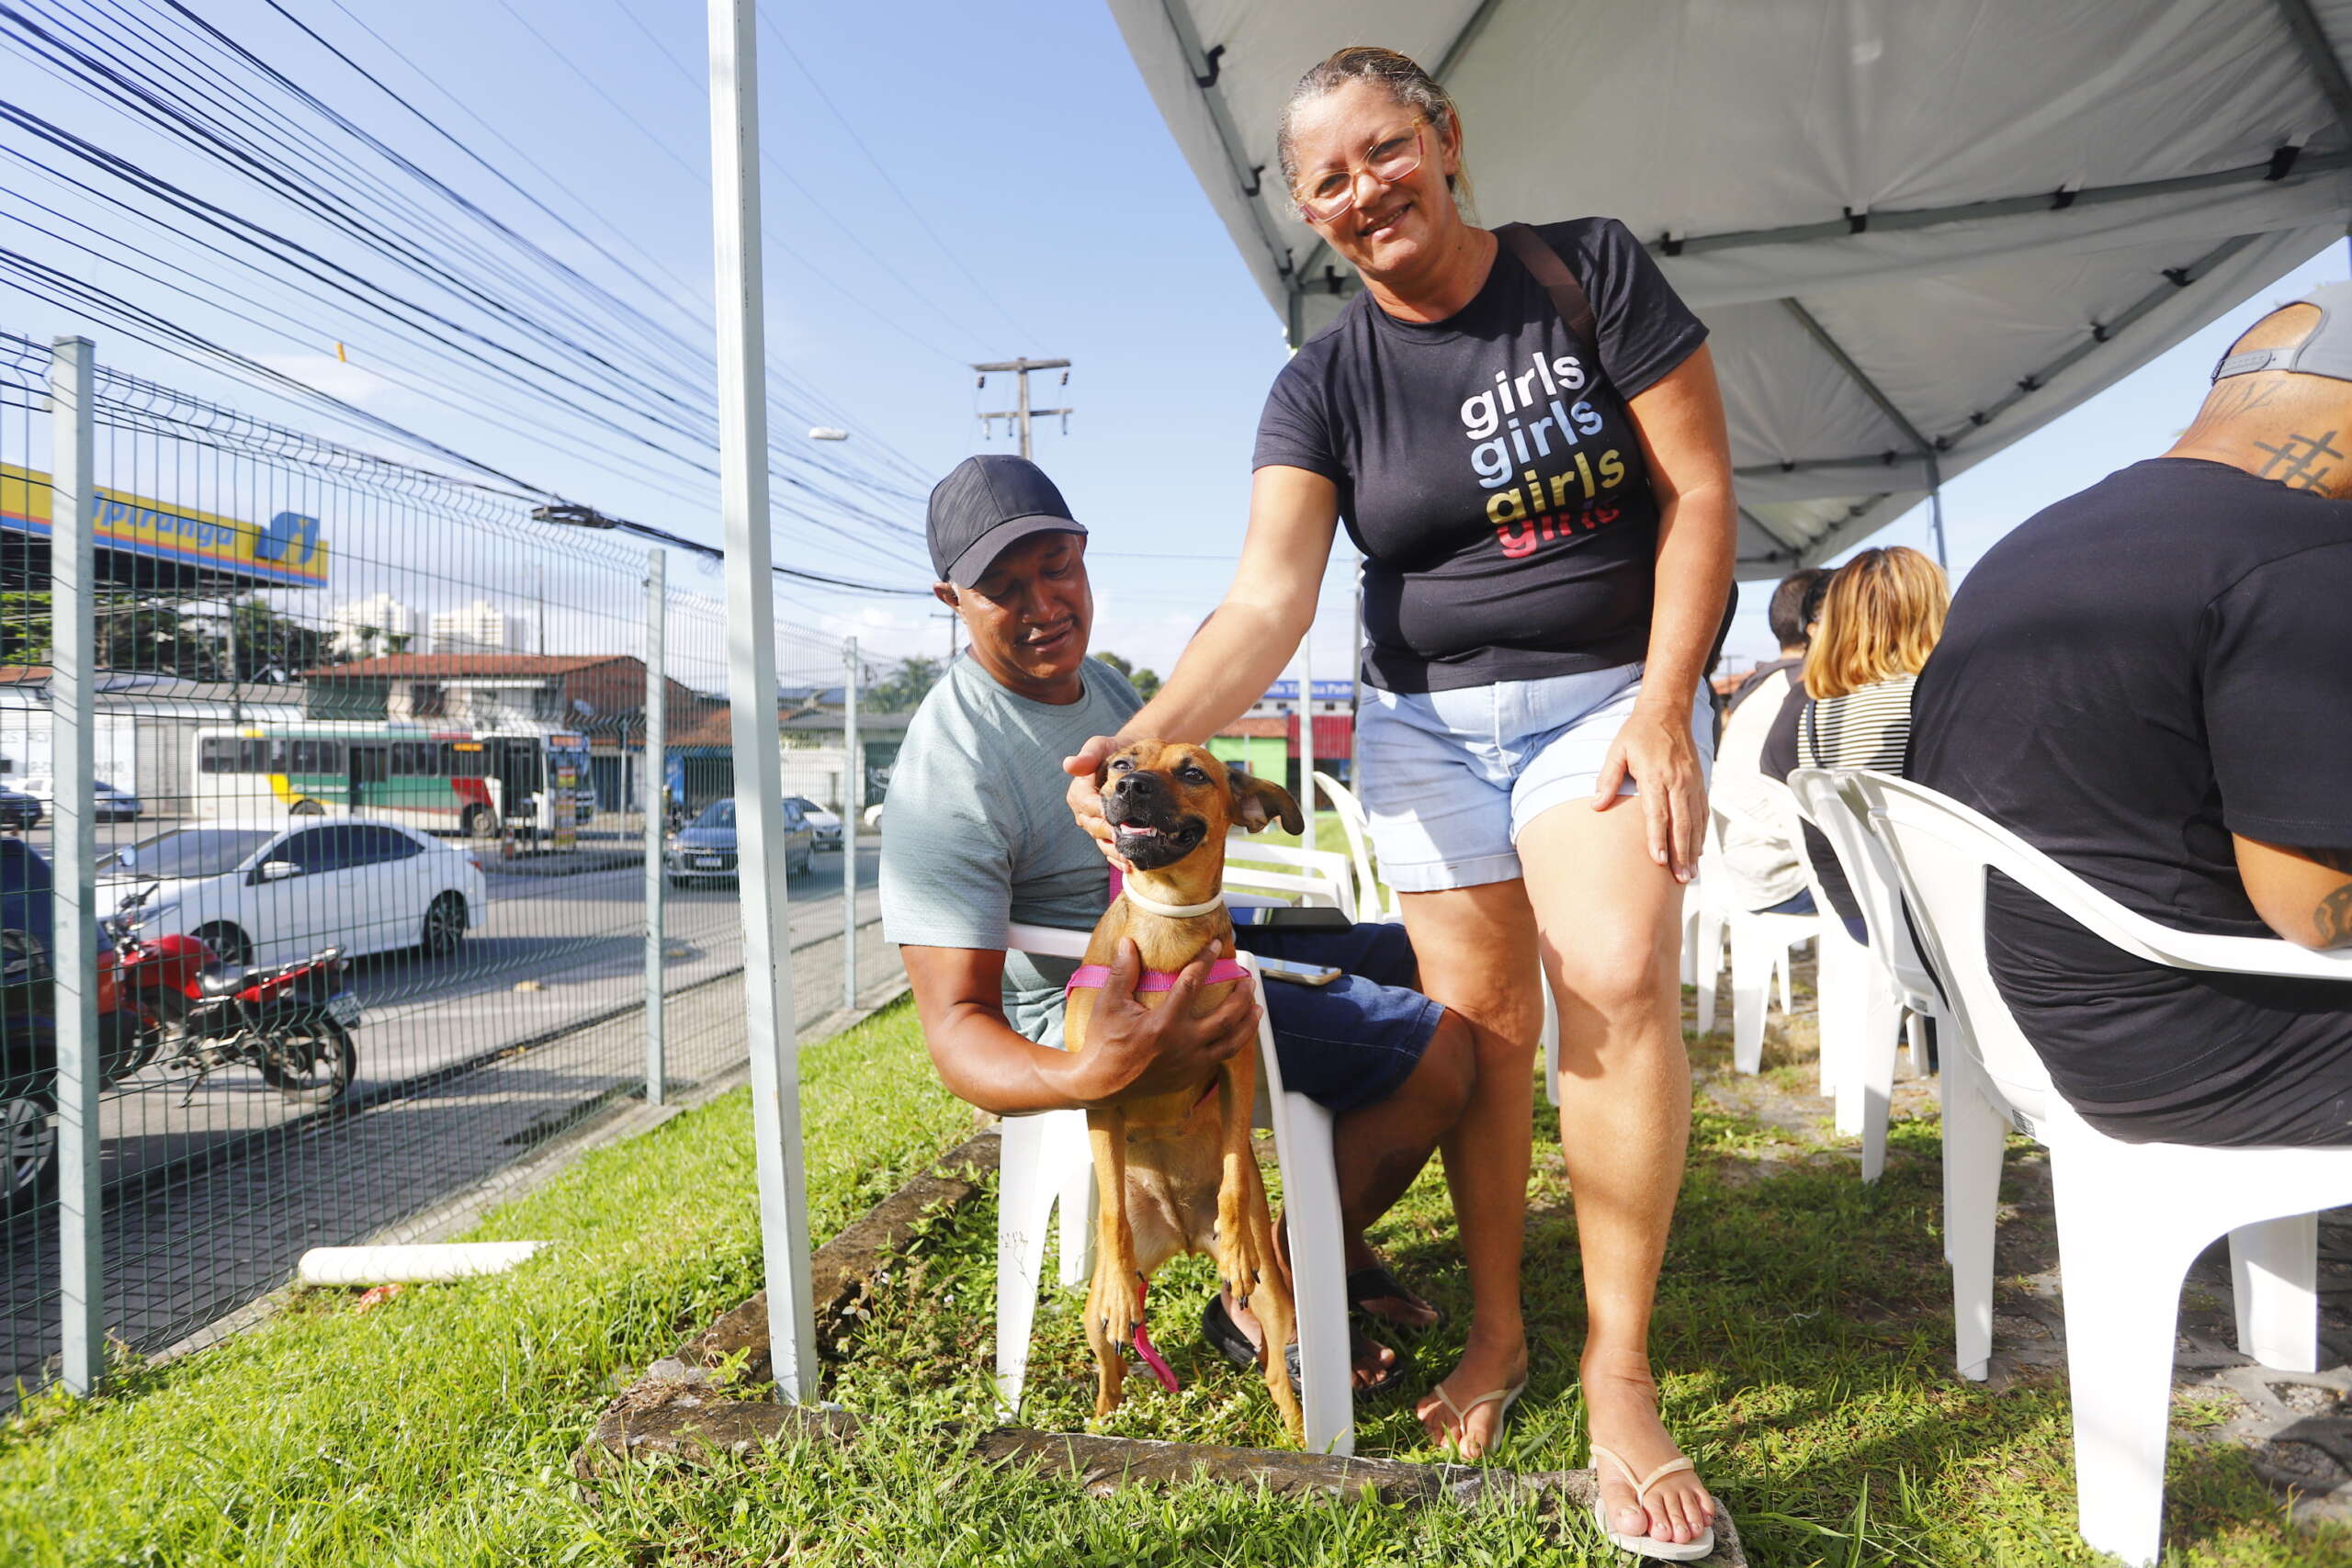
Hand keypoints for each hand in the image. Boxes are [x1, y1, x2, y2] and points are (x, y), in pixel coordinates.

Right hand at [1053, 938, 1258, 1107]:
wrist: (1101, 1084)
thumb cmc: (1103, 1042)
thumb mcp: (1109, 1004)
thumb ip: (1122, 972)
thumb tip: (1128, 942)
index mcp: (1164, 1024)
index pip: (1192, 984)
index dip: (1206, 961)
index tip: (1216, 945)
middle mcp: (1184, 1045)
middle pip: (1226, 1017)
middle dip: (1242, 996)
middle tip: (1248, 980)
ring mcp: (1190, 1064)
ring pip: (1231, 1043)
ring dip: (1248, 1024)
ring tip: (1257, 1008)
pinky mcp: (1190, 1076)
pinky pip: (1220, 1058)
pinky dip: (1233, 1044)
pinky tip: (1237, 1034)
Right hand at [1062, 734, 1129, 870]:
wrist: (1130, 760)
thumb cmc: (1112, 750)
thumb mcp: (1100, 746)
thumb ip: (1087, 755)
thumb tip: (1069, 764)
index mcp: (1078, 794)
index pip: (1089, 806)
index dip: (1102, 812)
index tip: (1117, 818)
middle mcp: (1084, 812)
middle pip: (1096, 827)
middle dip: (1112, 834)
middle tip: (1130, 841)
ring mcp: (1095, 826)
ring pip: (1103, 842)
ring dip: (1116, 852)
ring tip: (1131, 859)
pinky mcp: (1106, 835)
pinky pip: (1110, 850)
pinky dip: (1119, 859)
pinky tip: (1131, 865)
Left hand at [1592, 698, 1707, 882]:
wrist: (1668, 712)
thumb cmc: (1638, 733)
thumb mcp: (1617, 751)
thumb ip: (1607, 778)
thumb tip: (1596, 805)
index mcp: (1656, 776)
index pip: (1658, 814)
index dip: (1658, 839)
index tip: (1658, 861)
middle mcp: (1678, 782)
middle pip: (1681, 823)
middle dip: (1681, 853)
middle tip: (1681, 878)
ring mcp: (1692, 783)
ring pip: (1695, 822)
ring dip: (1693, 849)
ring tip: (1690, 873)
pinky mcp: (1699, 783)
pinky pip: (1702, 812)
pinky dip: (1701, 833)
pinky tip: (1698, 851)